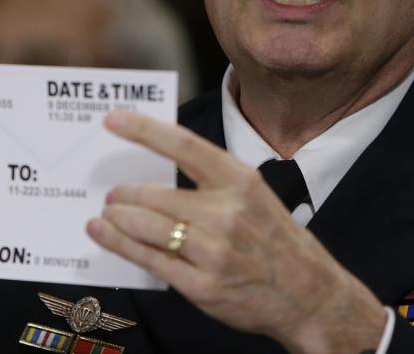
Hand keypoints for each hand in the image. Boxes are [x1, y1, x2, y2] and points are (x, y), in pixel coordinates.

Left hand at [87, 112, 386, 353]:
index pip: (183, 145)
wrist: (308, 294)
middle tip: (112, 194)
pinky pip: (150, 259)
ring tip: (107, 215)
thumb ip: (212, 182)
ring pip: (146, 226)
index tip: (113, 119)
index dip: (144, 130)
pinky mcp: (203, 285)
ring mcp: (214, 251)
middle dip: (123, 194)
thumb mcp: (254, 195)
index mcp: (240, 180)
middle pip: (154, 194)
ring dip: (117, 218)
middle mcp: (226, 212)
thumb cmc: (274, 239)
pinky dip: (120, 244)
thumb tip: (156, 172)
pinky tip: (105, 234)